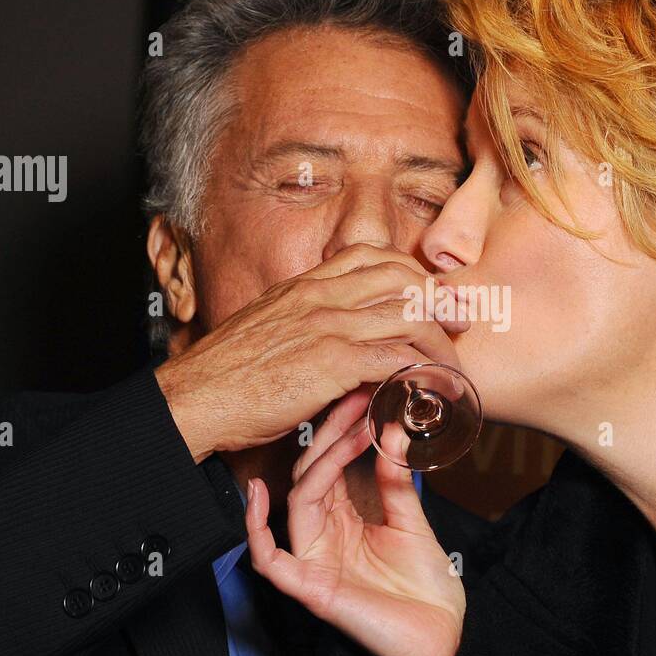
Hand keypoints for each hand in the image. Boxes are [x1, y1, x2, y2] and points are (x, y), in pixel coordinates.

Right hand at [155, 243, 467, 461]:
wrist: (193, 399)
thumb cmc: (226, 376)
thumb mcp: (269, 332)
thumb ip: (308, 326)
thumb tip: (341, 343)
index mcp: (304, 284)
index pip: (375, 257)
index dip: (413, 275)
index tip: (432, 300)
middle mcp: (320, 295)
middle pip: (404, 279)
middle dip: (441, 303)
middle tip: (461, 328)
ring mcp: (327, 325)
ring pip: (411, 316)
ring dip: (442, 345)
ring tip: (454, 371)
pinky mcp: (331, 362)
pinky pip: (397, 357)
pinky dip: (423, 374)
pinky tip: (430, 391)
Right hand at [245, 389, 463, 655]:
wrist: (441, 634)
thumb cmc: (425, 583)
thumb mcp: (410, 519)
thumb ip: (395, 479)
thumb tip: (390, 429)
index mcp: (345, 516)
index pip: (332, 464)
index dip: (344, 429)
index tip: (366, 394)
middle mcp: (324, 533)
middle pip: (312, 474)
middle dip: (331, 435)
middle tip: (356, 399)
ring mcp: (315, 558)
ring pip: (298, 502)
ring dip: (320, 463)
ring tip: (349, 431)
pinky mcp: (310, 587)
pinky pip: (268, 558)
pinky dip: (256, 529)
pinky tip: (261, 495)